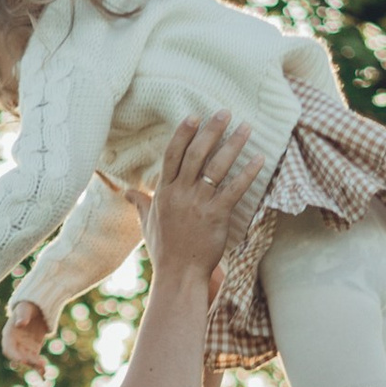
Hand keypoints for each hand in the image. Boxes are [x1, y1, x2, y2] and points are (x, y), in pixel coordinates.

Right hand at [2, 296, 52, 374]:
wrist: (36, 307)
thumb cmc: (28, 305)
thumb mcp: (25, 308)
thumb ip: (22, 316)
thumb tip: (19, 324)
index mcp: (9, 334)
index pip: (8, 348)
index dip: (14, 355)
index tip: (21, 361)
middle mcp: (15, 343)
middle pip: (19, 356)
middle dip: (28, 361)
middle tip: (39, 363)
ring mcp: (24, 347)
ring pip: (28, 360)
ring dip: (35, 365)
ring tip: (44, 369)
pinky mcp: (34, 350)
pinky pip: (35, 360)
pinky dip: (39, 367)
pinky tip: (44, 375)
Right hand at [144, 113, 261, 281]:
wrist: (178, 274)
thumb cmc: (164, 250)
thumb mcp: (146, 223)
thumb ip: (139, 202)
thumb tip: (126, 192)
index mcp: (164, 192)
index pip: (173, 155)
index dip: (184, 134)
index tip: (195, 116)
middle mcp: (180, 194)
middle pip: (196, 154)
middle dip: (211, 130)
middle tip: (225, 112)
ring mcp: (198, 204)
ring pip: (216, 167)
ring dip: (233, 144)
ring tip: (246, 128)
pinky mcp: (216, 216)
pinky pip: (234, 189)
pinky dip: (247, 173)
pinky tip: (259, 158)